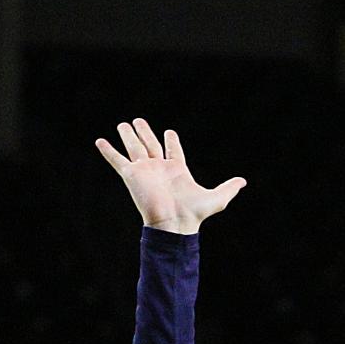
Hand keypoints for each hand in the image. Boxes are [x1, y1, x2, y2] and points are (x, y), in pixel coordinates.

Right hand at [94, 119, 245, 234]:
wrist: (175, 223)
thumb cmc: (194, 213)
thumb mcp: (218, 198)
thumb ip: (229, 188)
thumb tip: (244, 182)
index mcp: (178, 170)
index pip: (173, 151)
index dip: (172, 141)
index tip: (169, 132)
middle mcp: (159, 168)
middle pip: (150, 145)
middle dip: (145, 132)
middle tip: (138, 121)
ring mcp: (145, 170)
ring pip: (135, 147)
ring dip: (129, 135)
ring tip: (124, 123)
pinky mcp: (132, 175)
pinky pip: (118, 160)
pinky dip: (109, 151)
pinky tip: (100, 141)